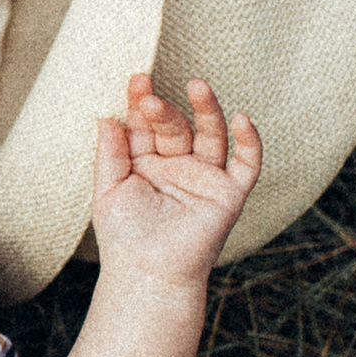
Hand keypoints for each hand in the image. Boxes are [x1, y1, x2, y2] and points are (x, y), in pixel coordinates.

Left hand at [89, 75, 260, 281]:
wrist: (148, 275)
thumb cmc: (125, 237)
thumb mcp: (109, 189)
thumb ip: (110, 152)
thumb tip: (106, 116)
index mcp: (148, 163)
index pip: (147, 125)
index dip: (141, 103)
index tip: (136, 81)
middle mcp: (178, 165)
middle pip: (176, 127)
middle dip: (163, 110)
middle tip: (148, 98)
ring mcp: (205, 178)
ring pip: (212, 135)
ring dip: (207, 110)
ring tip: (196, 85)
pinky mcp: (229, 194)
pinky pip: (247, 164)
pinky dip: (249, 142)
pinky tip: (242, 119)